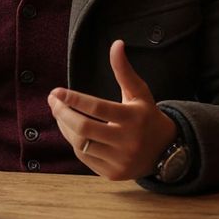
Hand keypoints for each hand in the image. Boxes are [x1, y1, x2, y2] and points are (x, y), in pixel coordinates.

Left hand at [47, 40, 177, 180]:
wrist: (165, 151)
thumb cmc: (146, 116)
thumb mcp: (139, 92)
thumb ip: (124, 70)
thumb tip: (116, 43)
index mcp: (133, 117)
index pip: (97, 108)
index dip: (74, 99)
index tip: (56, 92)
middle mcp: (127, 141)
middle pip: (84, 128)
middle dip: (62, 113)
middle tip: (53, 101)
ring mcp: (120, 160)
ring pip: (81, 144)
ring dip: (65, 127)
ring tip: (59, 113)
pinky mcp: (113, 174)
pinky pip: (84, 157)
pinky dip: (74, 142)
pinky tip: (71, 130)